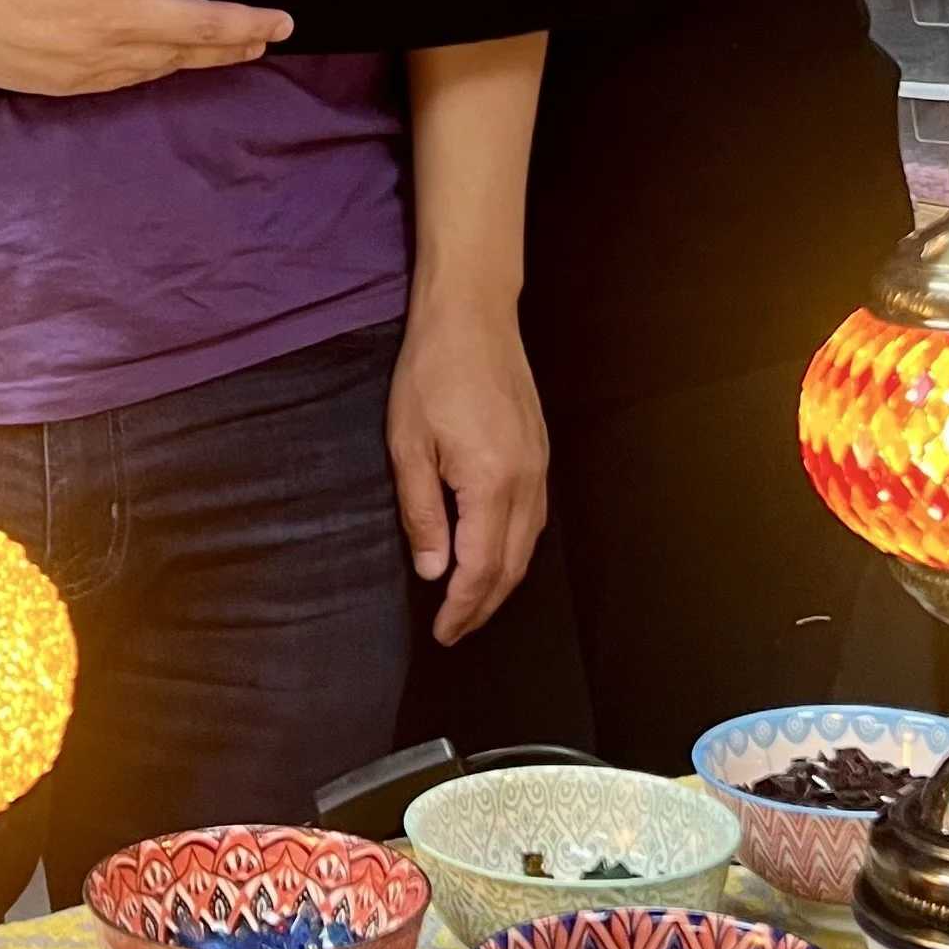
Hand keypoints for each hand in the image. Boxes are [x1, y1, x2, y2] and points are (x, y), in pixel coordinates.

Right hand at [0, 0, 297, 97]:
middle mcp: (117, 14)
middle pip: (207, 24)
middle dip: (254, 22)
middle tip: (285, 22)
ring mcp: (97, 55)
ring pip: (177, 58)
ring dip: (221, 52)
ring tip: (250, 45)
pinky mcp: (74, 82)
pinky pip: (136, 76)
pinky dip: (169, 67)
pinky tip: (181, 59)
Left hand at [388, 295, 549, 646]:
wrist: (473, 316)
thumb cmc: (432, 372)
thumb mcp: (408, 445)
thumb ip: (422, 513)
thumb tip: (433, 569)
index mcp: (490, 483)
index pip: (481, 568)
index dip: (462, 608)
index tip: (443, 632)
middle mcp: (525, 481)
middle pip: (512, 566)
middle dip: (484, 605)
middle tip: (455, 629)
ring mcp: (539, 466)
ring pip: (529, 545)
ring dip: (503, 581)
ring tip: (472, 602)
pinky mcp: (540, 452)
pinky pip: (535, 518)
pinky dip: (515, 548)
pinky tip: (495, 553)